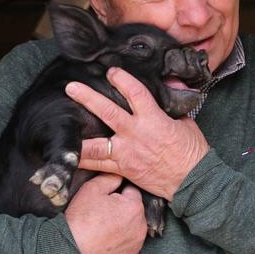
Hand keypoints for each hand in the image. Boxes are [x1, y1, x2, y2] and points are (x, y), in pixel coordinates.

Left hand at [65, 67, 209, 199]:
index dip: (122, 79)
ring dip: (78, 136)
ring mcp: (126, 153)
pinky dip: (84, 161)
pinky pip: (98, 165)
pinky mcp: (123, 169)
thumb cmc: (192, 152)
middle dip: (87, 98)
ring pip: (96, 144)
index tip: (112, 71)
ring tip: (61, 129)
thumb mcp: (186, 123)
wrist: (193, 181)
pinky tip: (69, 156)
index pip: (135, 92)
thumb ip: (172, 107)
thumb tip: (171, 88)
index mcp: (153, 119)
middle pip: (107, 112)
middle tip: (71, 87)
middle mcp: (136, 134)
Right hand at [65, 173, 145, 253]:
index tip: (105, 200)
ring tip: (103, 228)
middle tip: (101, 214)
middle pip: (133, 211)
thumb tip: (117, 175)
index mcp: (134, 207)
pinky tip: (105, 241)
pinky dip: (120, 242)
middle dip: (121, 210)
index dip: (117, 193)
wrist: (72, 249)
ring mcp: (136, 244)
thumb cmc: (82, 219)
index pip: (131, 191)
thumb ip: (109, 178)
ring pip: (132, 228)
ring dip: (123, 226)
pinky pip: (128, 245)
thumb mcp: (92, 189)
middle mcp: (141, 227)